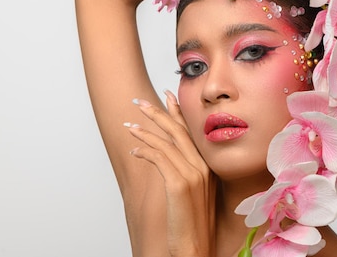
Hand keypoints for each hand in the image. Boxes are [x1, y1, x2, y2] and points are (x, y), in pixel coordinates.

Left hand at [126, 91, 216, 256]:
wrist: (195, 248)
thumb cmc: (193, 224)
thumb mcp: (196, 193)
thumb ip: (188, 172)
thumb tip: (171, 156)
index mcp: (208, 166)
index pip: (191, 131)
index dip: (178, 111)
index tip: (167, 95)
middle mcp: (203, 166)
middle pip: (177, 131)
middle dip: (157, 113)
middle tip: (139, 103)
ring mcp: (192, 174)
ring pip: (165, 142)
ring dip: (144, 131)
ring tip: (128, 126)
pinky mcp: (179, 184)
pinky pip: (158, 158)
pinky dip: (144, 150)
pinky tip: (134, 150)